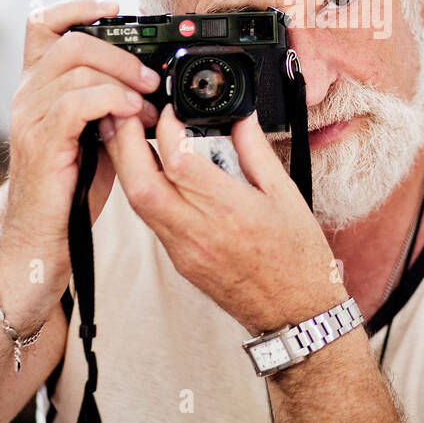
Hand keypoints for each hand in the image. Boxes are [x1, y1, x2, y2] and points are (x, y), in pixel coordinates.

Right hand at [0, 0, 160, 311]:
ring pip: (77, 67)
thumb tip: (150, 76)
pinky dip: (112, 100)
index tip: (115, 8)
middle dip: (121, 51)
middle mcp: (28, 94)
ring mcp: (29, 116)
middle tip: (151, 77)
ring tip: (148, 103)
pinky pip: (77, 101)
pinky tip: (132, 113)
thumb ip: (110, 99)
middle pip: (71, 40)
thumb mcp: (95, 131)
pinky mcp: (40, 141)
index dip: (78, 7)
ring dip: (123, 78)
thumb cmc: (72, 186)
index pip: (43, 24)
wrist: (43, 236)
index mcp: (38, 85)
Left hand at [106, 104, 345, 333]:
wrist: (295, 312)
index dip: (166, 127)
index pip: (179, 161)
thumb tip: (240, 116)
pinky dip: (143, 189)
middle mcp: (201, 232)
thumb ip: (256, 151)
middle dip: (125, 144)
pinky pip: (151, 220)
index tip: (172, 110)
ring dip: (127, 166)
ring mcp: (185, 250)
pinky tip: (151, 172)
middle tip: (126, 115)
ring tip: (131, 136)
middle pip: (141, 184)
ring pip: (137, 203)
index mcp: (231, 210)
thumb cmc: (298, 257)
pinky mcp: (179, 261)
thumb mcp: (287, 194)